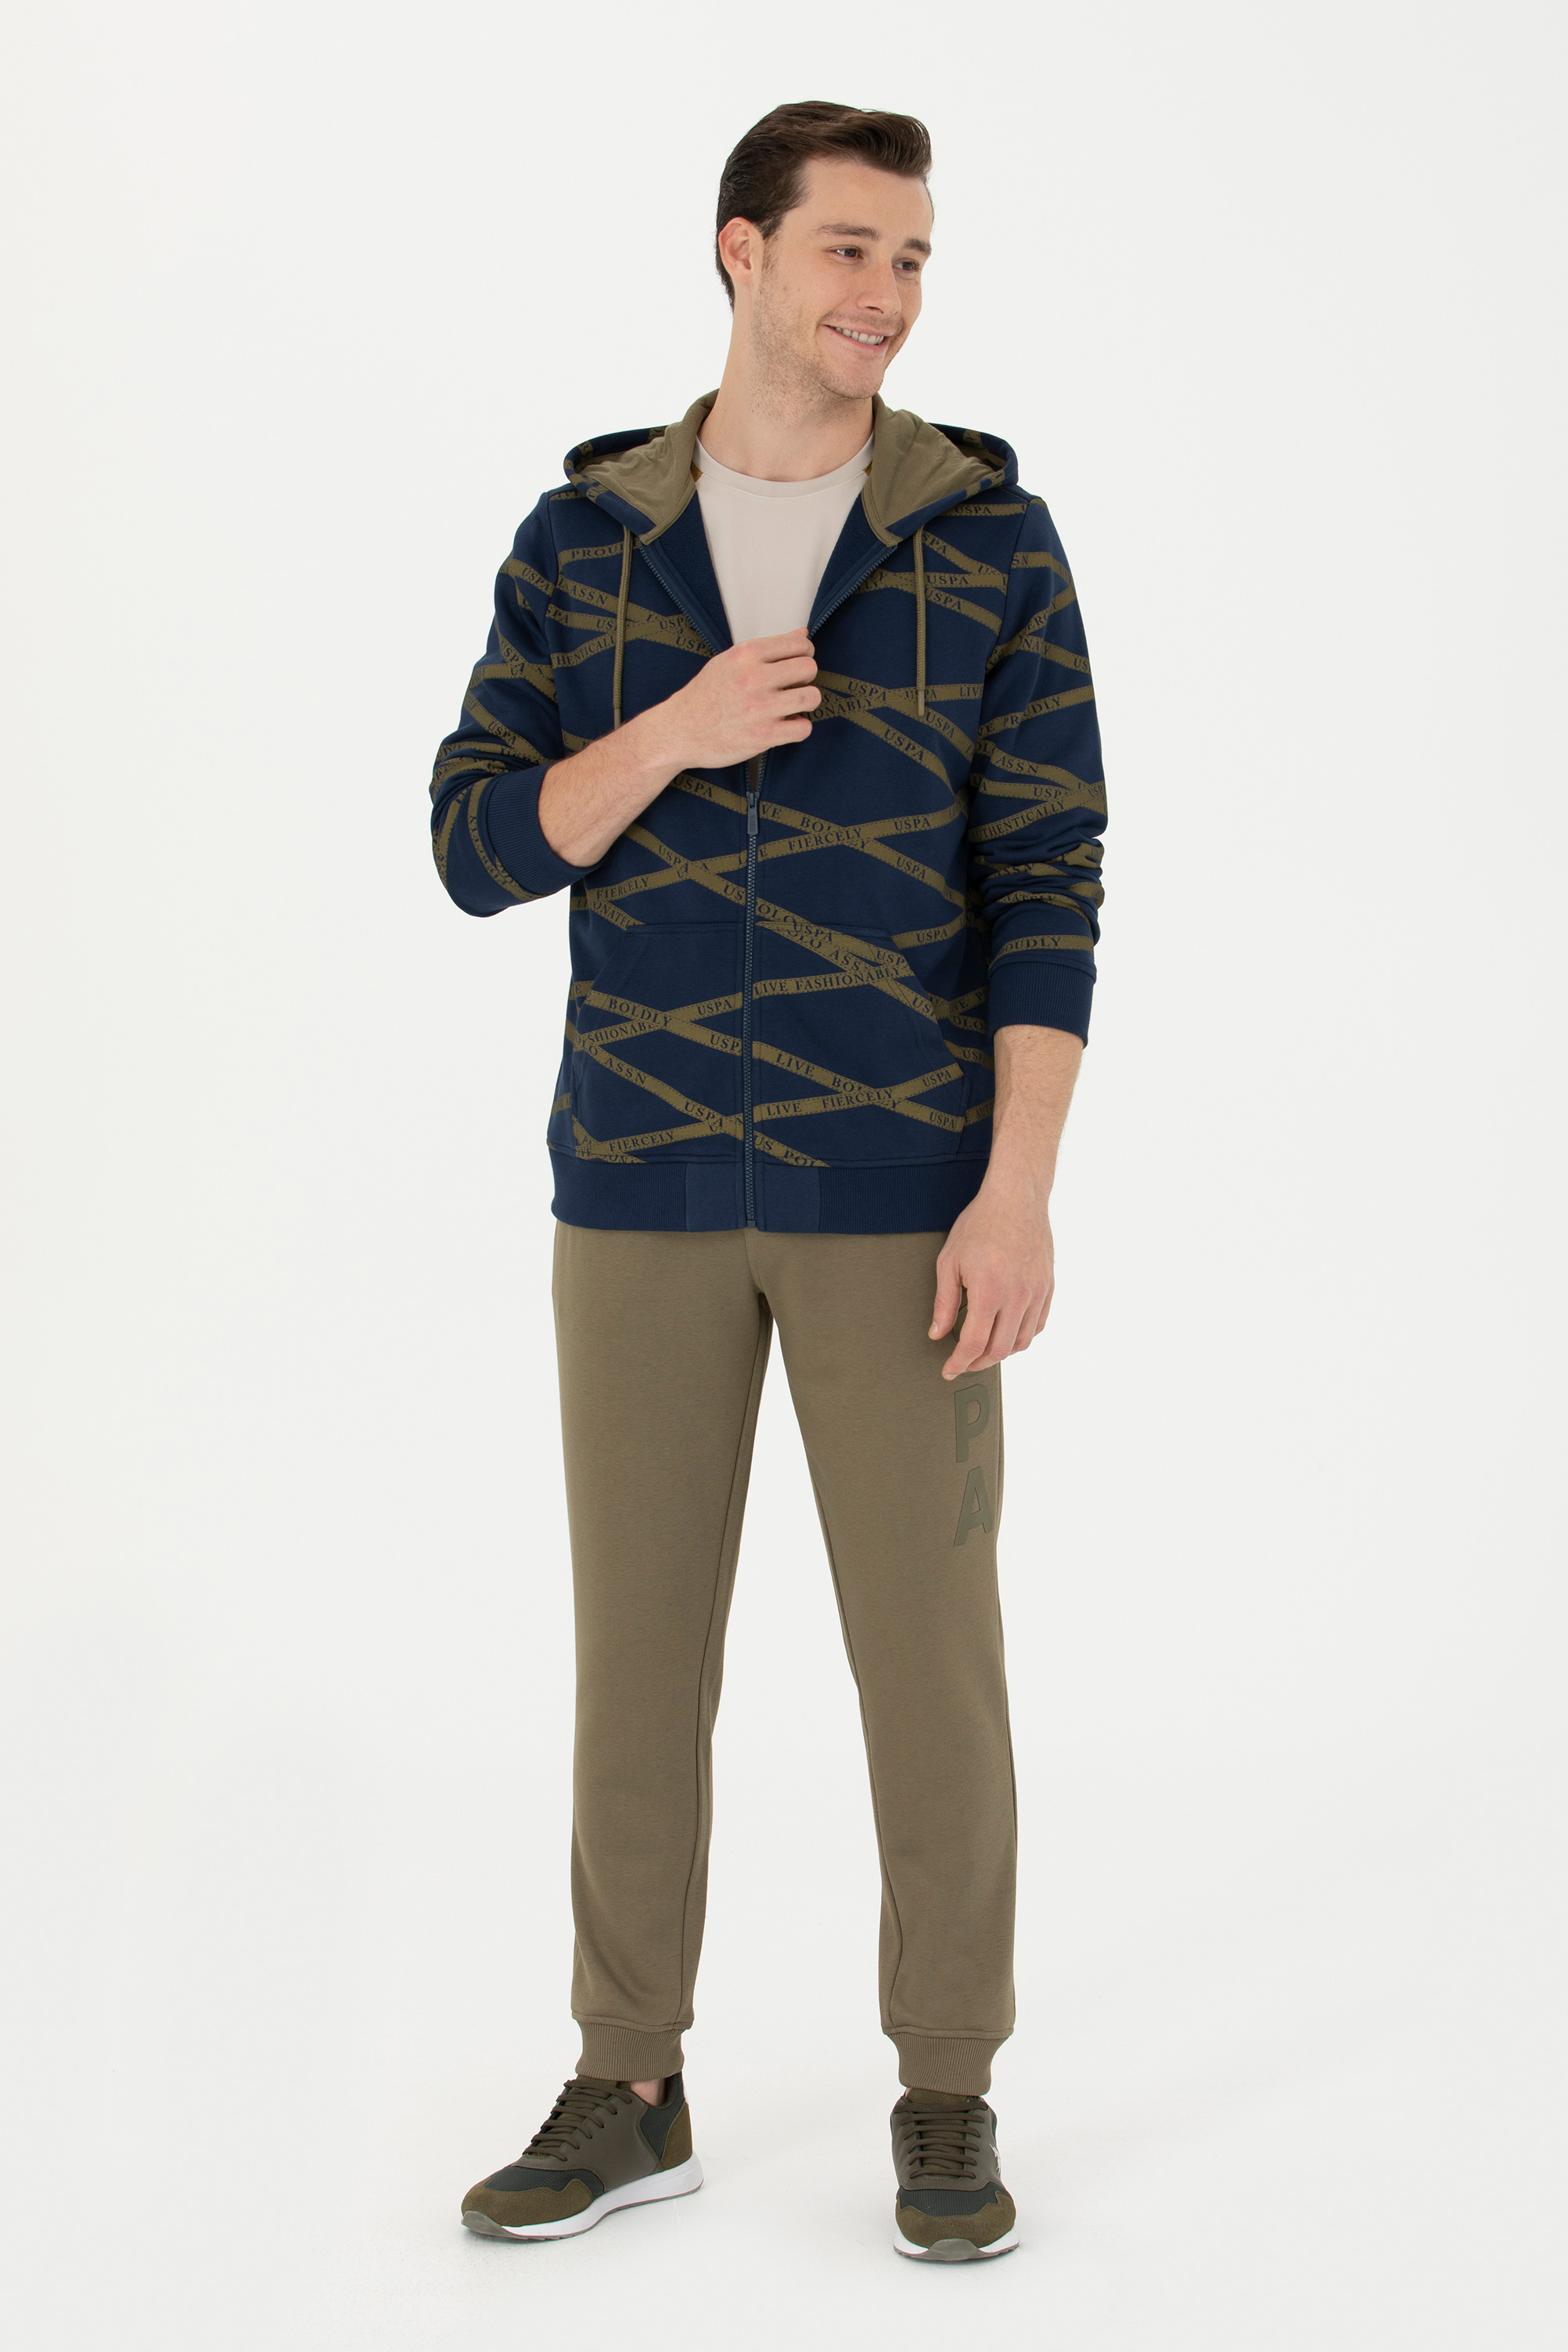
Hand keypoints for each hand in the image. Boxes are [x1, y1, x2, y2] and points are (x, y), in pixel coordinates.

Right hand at [643, 630, 818, 771]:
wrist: (679, 730)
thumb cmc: (703, 696)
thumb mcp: (729, 661)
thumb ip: (766, 648)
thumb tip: (801, 632)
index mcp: (745, 654)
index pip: (798, 642)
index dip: (804, 652)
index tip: (797, 662)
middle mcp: (754, 678)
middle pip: (809, 668)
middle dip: (805, 677)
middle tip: (793, 686)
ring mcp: (760, 708)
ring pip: (812, 697)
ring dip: (806, 702)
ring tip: (791, 705)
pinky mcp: (763, 736)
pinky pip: (803, 728)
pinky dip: (798, 727)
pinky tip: (785, 725)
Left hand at [929, 1176, 1054, 1378]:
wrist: (1017, 1198)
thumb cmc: (980, 1224)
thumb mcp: (950, 1261)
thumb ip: (945, 1303)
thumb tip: (937, 1334)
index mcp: (989, 1291)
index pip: (974, 1344)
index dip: (959, 1363)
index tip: (949, 1371)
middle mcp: (1017, 1297)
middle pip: (999, 1350)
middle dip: (978, 1363)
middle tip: (963, 1362)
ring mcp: (1037, 1293)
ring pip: (1022, 1342)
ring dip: (1001, 1352)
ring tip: (983, 1349)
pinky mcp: (1048, 1287)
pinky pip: (1038, 1325)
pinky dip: (1021, 1336)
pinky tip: (1007, 1332)